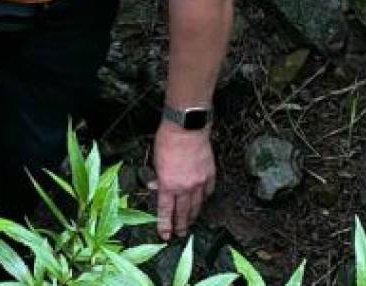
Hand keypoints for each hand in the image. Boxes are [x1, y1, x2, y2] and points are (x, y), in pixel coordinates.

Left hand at [150, 121, 215, 239]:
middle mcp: (185, 187)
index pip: (166, 210)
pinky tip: (202, 201)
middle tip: (180, 234)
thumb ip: (158, 178)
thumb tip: (156, 187)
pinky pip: (208, 191)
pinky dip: (204, 197)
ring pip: (197, 204)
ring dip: (193, 215)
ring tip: (191, 222)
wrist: (187, 129)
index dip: (165, 224)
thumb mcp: (156, 161)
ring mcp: (199, 182)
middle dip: (181, 225)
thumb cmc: (167, 142)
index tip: (165, 235)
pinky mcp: (210, 174)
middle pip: (183, 212)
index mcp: (168, 185)